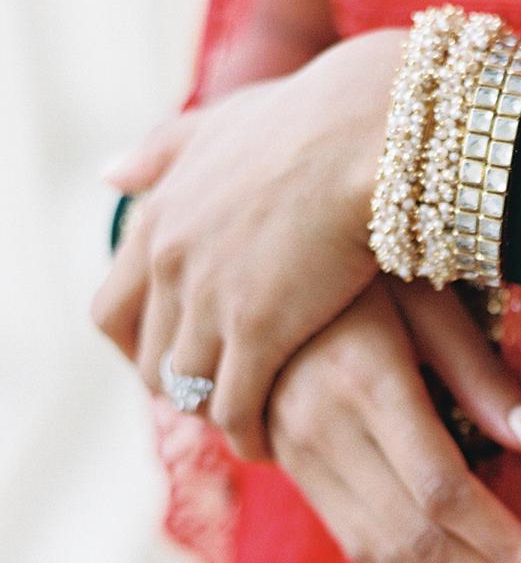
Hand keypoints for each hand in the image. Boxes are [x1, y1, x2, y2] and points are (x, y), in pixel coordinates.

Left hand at [91, 29, 407, 460]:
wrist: (366, 130)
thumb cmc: (313, 119)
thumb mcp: (219, 125)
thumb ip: (165, 152)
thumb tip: (111, 176)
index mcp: (159, 216)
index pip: (115, 309)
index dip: (140, 347)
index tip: (171, 360)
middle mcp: (170, 261)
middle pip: (150, 358)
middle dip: (179, 388)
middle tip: (214, 403)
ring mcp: (210, 299)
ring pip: (189, 388)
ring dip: (213, 415)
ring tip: (245, 429)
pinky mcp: (259, 330)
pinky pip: (235, 407)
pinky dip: (246, 433)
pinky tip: (269, 443)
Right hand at [266, 277, 520, 562]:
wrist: (241, 256)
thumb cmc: (359, 260)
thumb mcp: (425, 293)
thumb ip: (482, 373)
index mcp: (362, 380)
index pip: (443, 493)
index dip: (505, 549)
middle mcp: (321, 428)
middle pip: (416, 542)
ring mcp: (298, 455)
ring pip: (385, 557)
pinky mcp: (293, 470)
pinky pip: (360, 544)